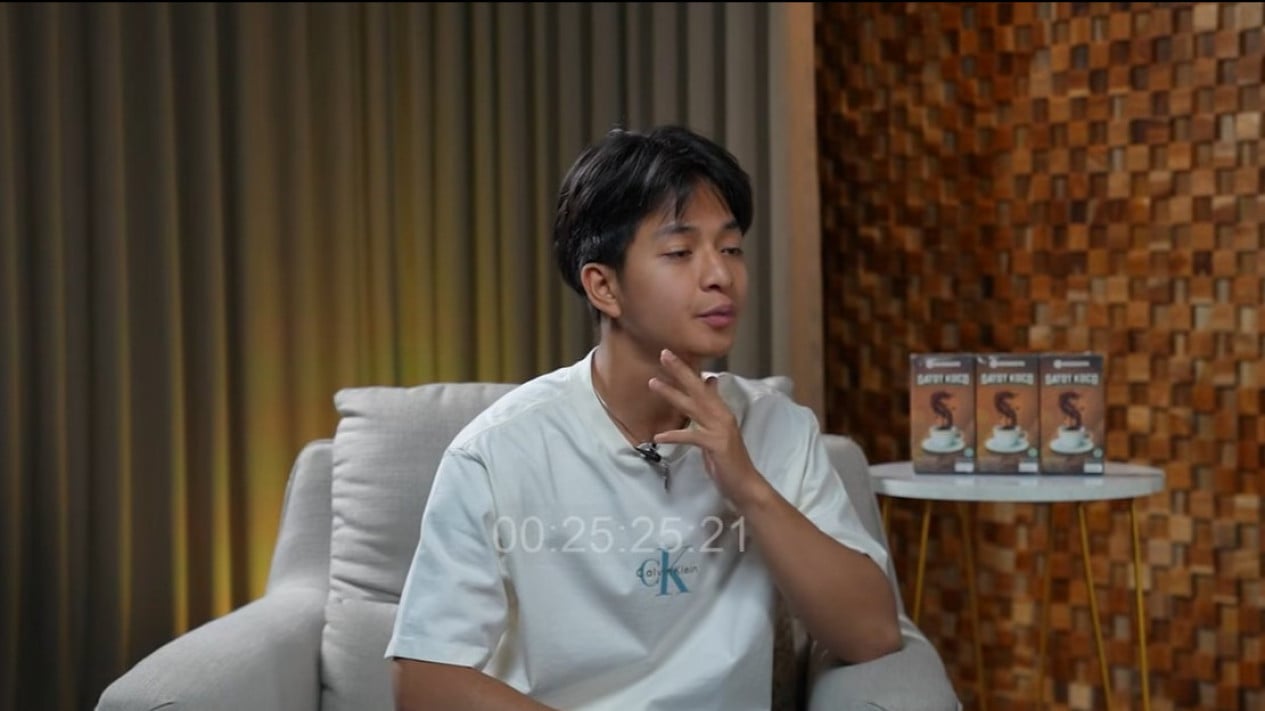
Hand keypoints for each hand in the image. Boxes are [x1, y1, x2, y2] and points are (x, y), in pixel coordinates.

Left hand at [649, 349, 767, 505]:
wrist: (744, 483)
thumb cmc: (728, 458)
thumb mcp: (719, 428)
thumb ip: (714, 405)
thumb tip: (711, 381)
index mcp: (721, 411)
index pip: (702, 386)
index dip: (687, 370)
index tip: (672, 354)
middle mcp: (722, 415)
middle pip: (698, 389)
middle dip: (680, 371)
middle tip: (664, 354)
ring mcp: (720, 429)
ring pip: (693, 407)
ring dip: (672, 394)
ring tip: (653, 383)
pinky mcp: (716, 445)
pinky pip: (692, 437)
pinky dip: (675, 436)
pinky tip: (658, 437)